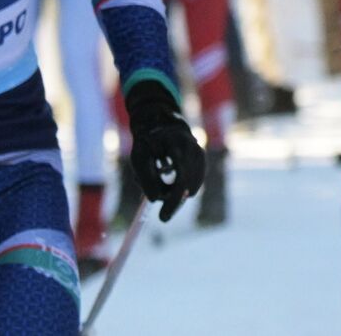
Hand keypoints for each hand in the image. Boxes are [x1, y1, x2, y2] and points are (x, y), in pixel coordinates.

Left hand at [125, 81, 205, 221]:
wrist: (162, 122)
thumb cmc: (147, 141)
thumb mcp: (139, 157)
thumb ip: (146, 178)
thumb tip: (155, 200)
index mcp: (177, 145)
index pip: (180, 178)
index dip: (172, 200)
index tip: (161, 218)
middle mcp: (193, 148)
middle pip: (189, 185)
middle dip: (174, 202)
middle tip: (162, 216)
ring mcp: (200, 153)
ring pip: (192, 185)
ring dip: (176, 192)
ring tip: (160, 182)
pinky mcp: (201, 159)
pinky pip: (194, 181)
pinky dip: (182, 187)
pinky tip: (170, 181)